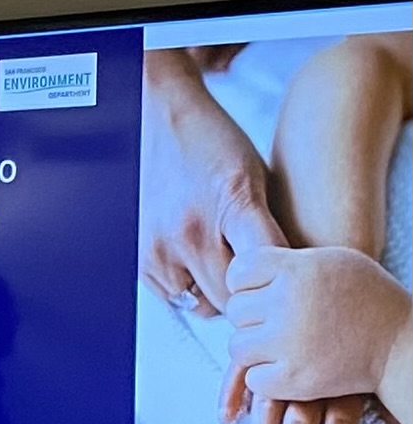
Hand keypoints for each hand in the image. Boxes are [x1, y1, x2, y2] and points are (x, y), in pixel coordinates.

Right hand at [141, 50, 285, 315]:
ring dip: (215, 295)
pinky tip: (196, 264)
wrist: (159, 118)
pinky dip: (187, 288)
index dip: (280, 284)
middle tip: (259, 281)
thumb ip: (267, 231)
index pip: (266, 270)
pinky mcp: (138, 256)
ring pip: (199, 304)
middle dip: (248, 293)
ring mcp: (158, 248)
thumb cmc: (212, 145)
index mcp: (231, 207)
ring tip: (225, 268)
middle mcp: (189, 233)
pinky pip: (171, 295)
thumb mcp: (256, 179)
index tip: (285, 281)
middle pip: (231, 298)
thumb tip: (284, 278)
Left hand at [226, 246, 409, 403]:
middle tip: (280, 324)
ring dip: (256, 350)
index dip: (246, 284)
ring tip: (284, 346)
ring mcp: (289, 343)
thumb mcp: (335, 262)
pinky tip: (290, 368)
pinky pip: (253, 379)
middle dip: (252, 318)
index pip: (238, 271)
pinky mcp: (293, 379)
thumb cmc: (368, 300)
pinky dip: (267, 378)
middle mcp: (289, 303)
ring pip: (237, 347)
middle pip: (235, 310)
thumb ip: (288, 263)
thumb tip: (239, 272)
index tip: (262, 293)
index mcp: (299, 270)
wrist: (401, 346)